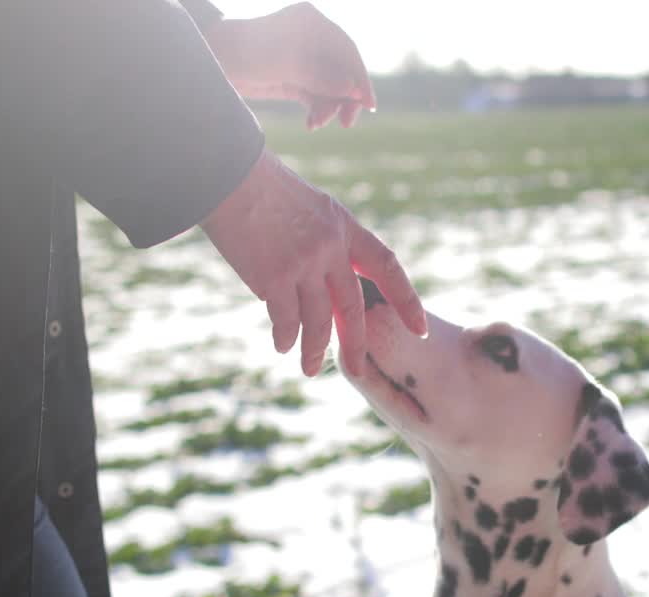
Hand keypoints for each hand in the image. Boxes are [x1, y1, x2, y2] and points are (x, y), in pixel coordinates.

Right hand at [202, 149, 425, 375]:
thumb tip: (323, 285)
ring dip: (314, 350)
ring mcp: (303, 264)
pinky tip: (283, 346)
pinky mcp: (273, 277)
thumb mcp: (312, 207)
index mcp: (345, 226)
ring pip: (318, 321)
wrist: (227, 174)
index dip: (407, 299)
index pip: (387, 266)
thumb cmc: (263, 189)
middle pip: (352, 306)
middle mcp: (330, 247)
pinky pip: (286, 320)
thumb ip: (326, 243)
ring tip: (309, 369)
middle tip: (358, 370)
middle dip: (356, 343)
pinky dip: (285, 337)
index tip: (420, 327)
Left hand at [205, 2, 375, 129]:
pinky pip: (316, 97)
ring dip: (329, 108)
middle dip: (345, 98)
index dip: (360, 77)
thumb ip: (321, 77)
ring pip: (330, 88)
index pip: (346, 51)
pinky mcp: (294, 79)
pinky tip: (312, 123)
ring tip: (317, 124)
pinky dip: (317, 110)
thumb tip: (353, 90)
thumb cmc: (247, 52)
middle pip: (342, 72)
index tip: (367, 104)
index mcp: (312, 23)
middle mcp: (312, 40)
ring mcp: (303, 61)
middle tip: (346, 122)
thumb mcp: (286, 63)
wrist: (212, 61)